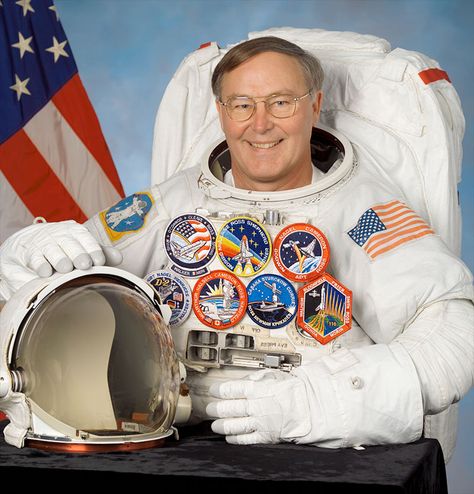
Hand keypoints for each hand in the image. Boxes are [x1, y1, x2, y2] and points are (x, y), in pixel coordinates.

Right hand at [0, 220, 121, 298]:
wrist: (30, 242)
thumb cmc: (64, 247)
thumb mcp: (82, 246)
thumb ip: (100, 252)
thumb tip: (119, 258)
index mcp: (76, 232)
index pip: (86, 238)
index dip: (93, 249)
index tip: (100, 261)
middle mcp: (60, 235)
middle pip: (70, 243)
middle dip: (78, 254)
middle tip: (84, 264)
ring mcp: (43, 243)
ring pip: (52, 250)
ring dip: (59, 259)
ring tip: (65, 268)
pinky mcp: (29, 253)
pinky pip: (34, 258)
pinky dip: (40, 265)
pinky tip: (45, 273)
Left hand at [206, 369, 310, 444]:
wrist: (310, 407)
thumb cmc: (293, 389)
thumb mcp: (273, 376)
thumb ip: (255, 377)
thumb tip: (241, 380)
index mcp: (258, 389)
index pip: (231, 389)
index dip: (218, 390)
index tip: (213, 391)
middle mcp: (257, 406)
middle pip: (229, 408)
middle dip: (216, 409)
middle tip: (210, 409)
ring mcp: (260, 422)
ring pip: (234, 425)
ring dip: (221, 425)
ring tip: (215, 425)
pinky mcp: (266, 436)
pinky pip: (246, 439)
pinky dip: (234, 438)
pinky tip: (228, 437)